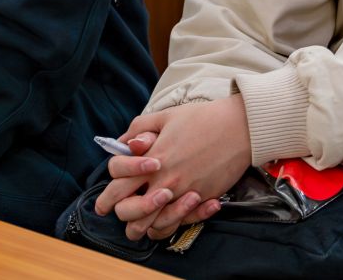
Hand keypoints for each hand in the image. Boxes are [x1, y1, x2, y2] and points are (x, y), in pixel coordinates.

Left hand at [96, 98, 252, 240]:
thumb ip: (139, 128)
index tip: (104, 202)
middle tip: (115, 214)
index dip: (107, 194)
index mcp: (152, 159)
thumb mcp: (166, 116)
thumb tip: (123, 142)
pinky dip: (169, 225)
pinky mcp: (201, 200)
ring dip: (142, 225)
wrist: (239, 128)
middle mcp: (165, 180)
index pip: (118, 183)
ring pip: (152, 225)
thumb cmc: (202, 119)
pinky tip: (165, 218)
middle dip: (119, 213)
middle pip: (130, 211)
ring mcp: (183, 193)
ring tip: (139, 221)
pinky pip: (178, 224)